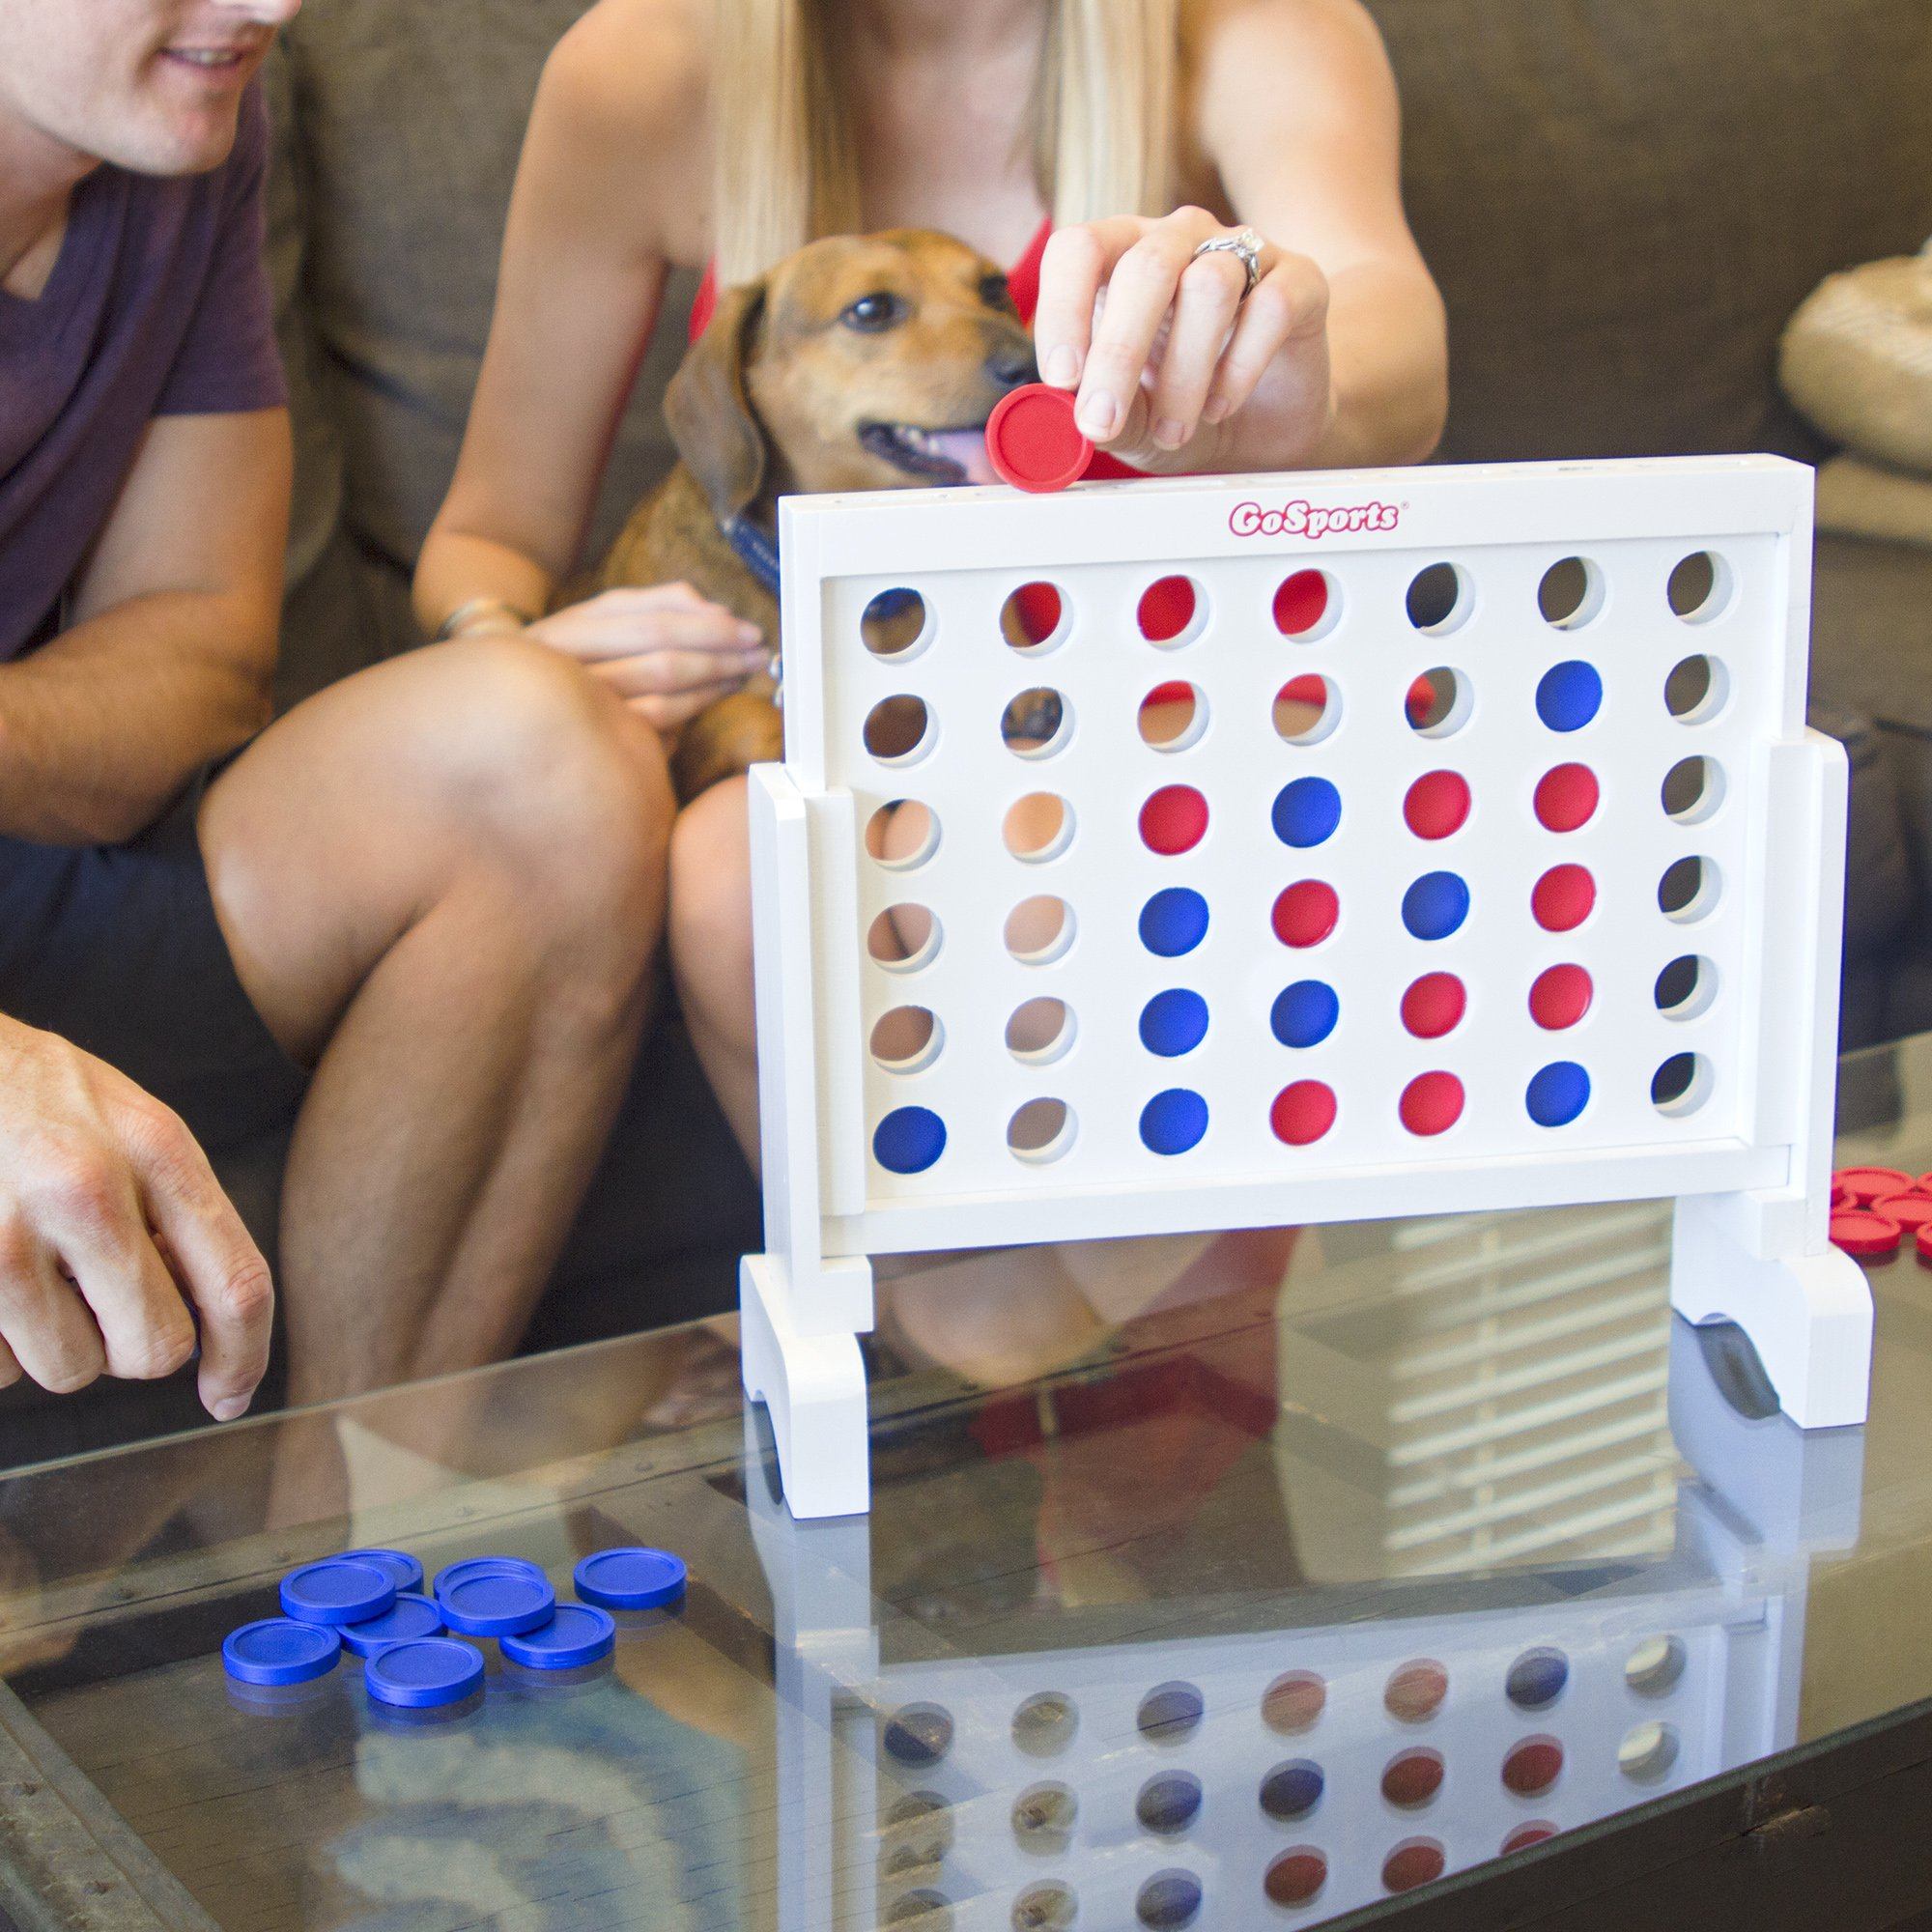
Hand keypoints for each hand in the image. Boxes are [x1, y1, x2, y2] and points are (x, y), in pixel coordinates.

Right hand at [0, 1017, 271, 1418]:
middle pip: (154, 1349)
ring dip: (55, 1342)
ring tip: (29, 1272)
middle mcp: (86, 1191)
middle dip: (131, 1346)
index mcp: (154, 1148)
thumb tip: (207, 1319)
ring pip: (70, 1369)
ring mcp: (5, 1236)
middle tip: (97, 1300)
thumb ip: (175, 1209)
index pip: (236, 1282)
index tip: (228, 1396)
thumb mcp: (129, 1121)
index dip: (244, 1358)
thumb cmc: (33, 1097)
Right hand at [525, 583, 769, 732]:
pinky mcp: (592, 734)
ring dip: (713, 678)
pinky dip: (692, 709)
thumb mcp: (600, 622)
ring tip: (742, 673)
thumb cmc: (568, 663)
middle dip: (719, 648)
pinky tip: (712, 700)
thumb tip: (713, 609)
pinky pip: (656, 720)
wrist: (500, 714)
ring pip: (661, 682)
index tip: (747, 628)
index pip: (652, 616)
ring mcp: (580, 696)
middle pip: (661, 645)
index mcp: (574, 622)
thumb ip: (656, 605)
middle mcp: (571, 655)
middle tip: (758, 653)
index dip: (707, 622)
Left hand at [1032, 208, 1332, 470]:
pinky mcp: (1298, 280)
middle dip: (1118, 354)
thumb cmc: (1182, 409)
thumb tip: (1076, 421)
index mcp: (1121, 258)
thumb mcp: (1131, 423)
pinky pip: (1270, 307)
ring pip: (1210, 285)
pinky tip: (1220, 406)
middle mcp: (1179, 240)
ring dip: (1184, 374)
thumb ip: (1104, 416)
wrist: (1265, 422)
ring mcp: (1242, 252)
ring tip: (1174, 430)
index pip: (1080, 248)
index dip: (1063, 307)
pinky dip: (1240, 369)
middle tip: (1103, 421)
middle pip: (1145, 266)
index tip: (1062, 377)